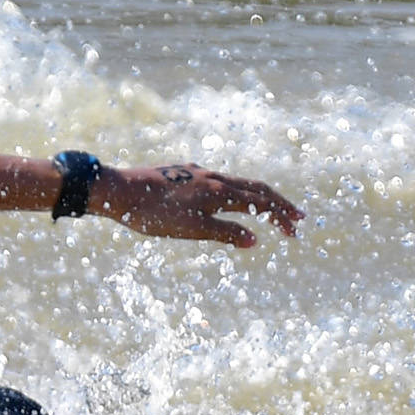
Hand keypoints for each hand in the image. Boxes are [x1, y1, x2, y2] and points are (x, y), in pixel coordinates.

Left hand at [92, 164, 302, 247]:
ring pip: (236, 183)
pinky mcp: (182, 173)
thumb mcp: (191, 229)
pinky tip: (225, 200)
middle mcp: (213, 177)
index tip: (296, 230)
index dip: (281, 215)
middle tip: (297, 219)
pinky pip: (217, 182)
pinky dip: (234, 193)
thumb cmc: (152, 214)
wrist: (117, 191)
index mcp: (220, 191)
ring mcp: (197, 173)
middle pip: (255, 189)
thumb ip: (224, 233)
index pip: (262, 201)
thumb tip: (255, 240)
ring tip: (267, 211)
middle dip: (278, 205)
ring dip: (257, 198)